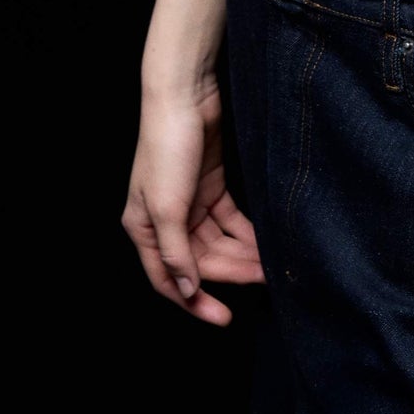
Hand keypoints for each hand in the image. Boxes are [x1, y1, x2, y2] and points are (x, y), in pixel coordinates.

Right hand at [121, 78, 265, 326]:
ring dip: (241, 254)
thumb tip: (187, 290)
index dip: (195, 302)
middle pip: (200, 260)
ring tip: (269, 265)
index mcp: (145, 229)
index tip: (224, 318)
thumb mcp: (168, 205)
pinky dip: (244, 232)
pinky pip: (228, 220)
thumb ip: (177, 252)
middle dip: (231, 273)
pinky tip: (262, 242)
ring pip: (217, 241)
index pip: (170, 279)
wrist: (185, 95)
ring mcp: (188, 202)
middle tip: (263, 281)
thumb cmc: (167, 147)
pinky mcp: (209, 186)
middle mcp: (165, 220)